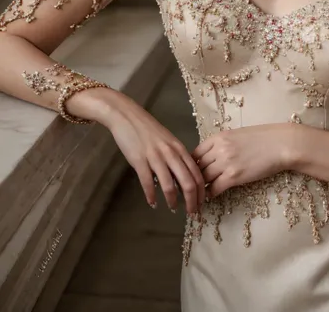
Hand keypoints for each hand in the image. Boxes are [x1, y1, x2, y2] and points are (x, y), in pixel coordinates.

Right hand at [95, 90, 205, 213]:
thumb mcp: (167, 141)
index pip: (197, 173)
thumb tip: (182, 178)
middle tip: (192, 213)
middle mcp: (171, 153)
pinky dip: (151, 195)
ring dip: (173, 201)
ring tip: (173, 209)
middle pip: (188, 182)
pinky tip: (152, 203)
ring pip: (170, 185)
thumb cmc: (148, 129)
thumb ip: (176, 157)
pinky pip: (147, 183)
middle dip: (192, 201)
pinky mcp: (139, 160)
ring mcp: (155, 157)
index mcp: (179, 148)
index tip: (201, 203)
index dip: (201, 191)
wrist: (127, 116)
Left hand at [192, 124, 290, 197]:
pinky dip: (211, 193)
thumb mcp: (237, 135)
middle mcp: (218, 149)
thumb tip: (213, 156)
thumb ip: (223, 144)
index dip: (192, 164)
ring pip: (204, 178)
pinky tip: (211, 196)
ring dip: (201, 187)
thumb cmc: (263, 138)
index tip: (192, 172)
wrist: (280, 144)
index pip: (195, 153)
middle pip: (197, 166)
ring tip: (199, 194)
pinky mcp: (234, 176)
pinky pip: (215, 188)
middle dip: (194, 177)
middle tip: (192, 186)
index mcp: (218, 137)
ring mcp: (225, 163)